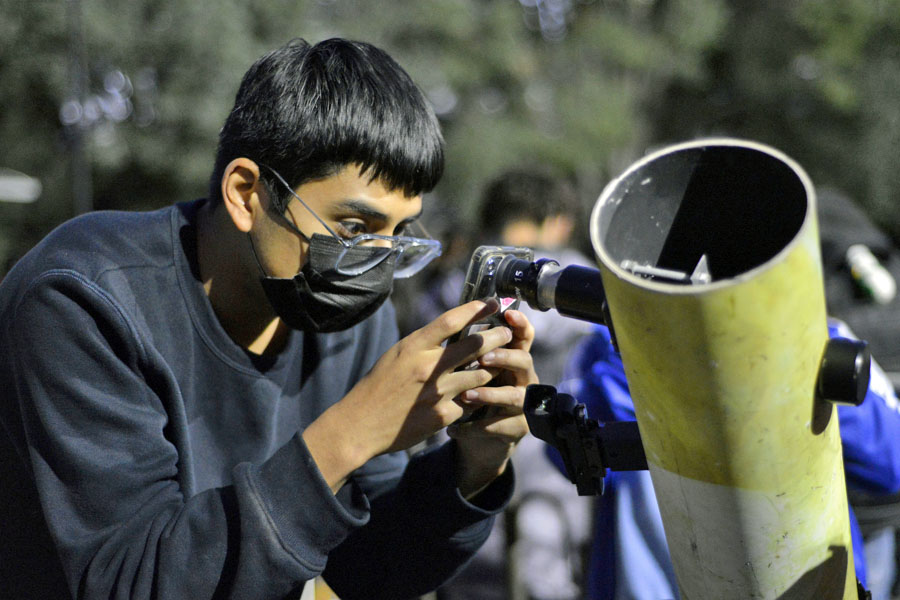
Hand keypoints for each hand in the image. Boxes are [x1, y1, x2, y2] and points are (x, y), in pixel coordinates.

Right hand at [302, 299, 520, 491]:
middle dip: (497, 337)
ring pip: (480, 374)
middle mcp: (427, 367)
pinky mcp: (443, 415)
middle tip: (507, 333)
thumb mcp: (397, 355)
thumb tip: (452, 330)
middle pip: (475, 345)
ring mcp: (437, 392)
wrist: (360, 425)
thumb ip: (424, 344)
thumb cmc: (378, 386)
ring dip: (491, 368)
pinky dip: (475, 397)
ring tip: (497, 363)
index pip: (451, 320)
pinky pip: (471, 401)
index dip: (476, 309)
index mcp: (413, 347)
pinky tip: (477, 395)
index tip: (492, 302)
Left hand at [447, 308, 537, 498]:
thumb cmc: (471, 394)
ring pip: (515, 396)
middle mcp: (523, 379)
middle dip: (505, 358)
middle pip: (524, 361)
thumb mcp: (468, 369)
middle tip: (483, 359)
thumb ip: (468, 349)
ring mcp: (523, 405)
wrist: (476, 437)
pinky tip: (454, 428)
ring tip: (465, 395)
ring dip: (490, 395)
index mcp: (512, 358)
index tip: (508, 314)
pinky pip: (500, 427)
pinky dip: (476, 427)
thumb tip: (453, 320)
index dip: (520, 325)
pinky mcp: (517, 429)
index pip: (523, 337)